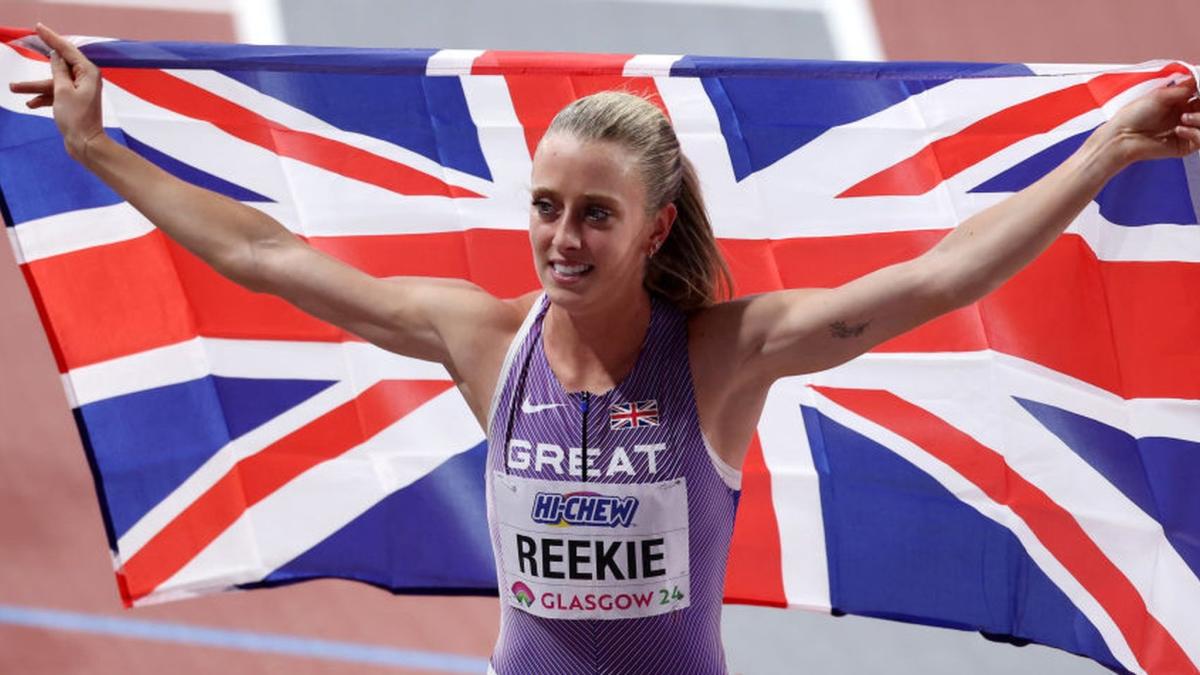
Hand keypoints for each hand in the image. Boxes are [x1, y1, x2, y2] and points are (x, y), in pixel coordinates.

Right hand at [7, 23, 105, 160]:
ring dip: (35, 86)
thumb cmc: (76, 118)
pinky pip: (56, 94)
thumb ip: (58, 70)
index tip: (38, 27)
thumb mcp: (62, 90)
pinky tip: (30, 103)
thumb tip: (56, 56)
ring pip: (54, 83)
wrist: (85, 144)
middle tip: (27, 46)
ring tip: (13, 88)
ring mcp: (81, 91)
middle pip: (58, 66)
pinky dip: (44, 98)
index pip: (67, 49)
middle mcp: (86, 79)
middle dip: (39, 63)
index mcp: (88, 72)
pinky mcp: (75, 102)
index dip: (51, 37)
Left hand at [1098, 76, 1199, 164]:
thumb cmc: (1134, 115)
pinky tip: (1179, 130)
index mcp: (1181, 101)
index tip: (1199, 91)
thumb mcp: (1160, 95)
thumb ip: (1184, 88)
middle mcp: (1187, 115)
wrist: (1122, 137)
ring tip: (1184, 119)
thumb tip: (1198, 78)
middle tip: (1196, 106)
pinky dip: (1196, 133)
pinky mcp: (1186, 146)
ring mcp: (1188, 130)